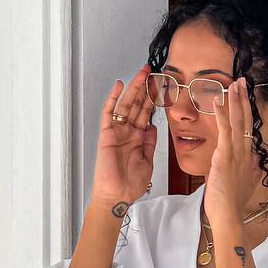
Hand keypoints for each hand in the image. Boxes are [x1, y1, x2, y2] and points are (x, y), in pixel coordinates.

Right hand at [91, 64, 156, 207]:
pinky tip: (119, 86)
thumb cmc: (130, 183)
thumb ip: (150, 143)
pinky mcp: (106, 134)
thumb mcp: (148, 161)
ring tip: (141, 73)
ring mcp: (117, 132)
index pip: (147, 112)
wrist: (118, 195)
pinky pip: (108, 113)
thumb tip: (153, 126)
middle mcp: (127, 132)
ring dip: (133, 88)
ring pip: (125, 104)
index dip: (153, 98)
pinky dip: (113, 99)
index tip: (161, 85)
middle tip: (151, 71)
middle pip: (137, 104)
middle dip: (144, 87)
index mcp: (138, 138)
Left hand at [203, 76, 267, 227]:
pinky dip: (222, 114)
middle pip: (246, 120)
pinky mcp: (225, 156)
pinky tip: (218, 101)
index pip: (248, 129)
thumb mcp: (241, 184)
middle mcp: (246, 153)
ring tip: (233, 84)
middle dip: (244, 99)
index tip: (244, 97)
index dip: (246, 112)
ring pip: (238, 121)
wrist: (229, 215)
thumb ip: (245, 171)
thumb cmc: (231, 205)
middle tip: (242, 81)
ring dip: (235, 100)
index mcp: (249, 158)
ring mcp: (237, 153)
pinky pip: (225, 130)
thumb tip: (251, 165)